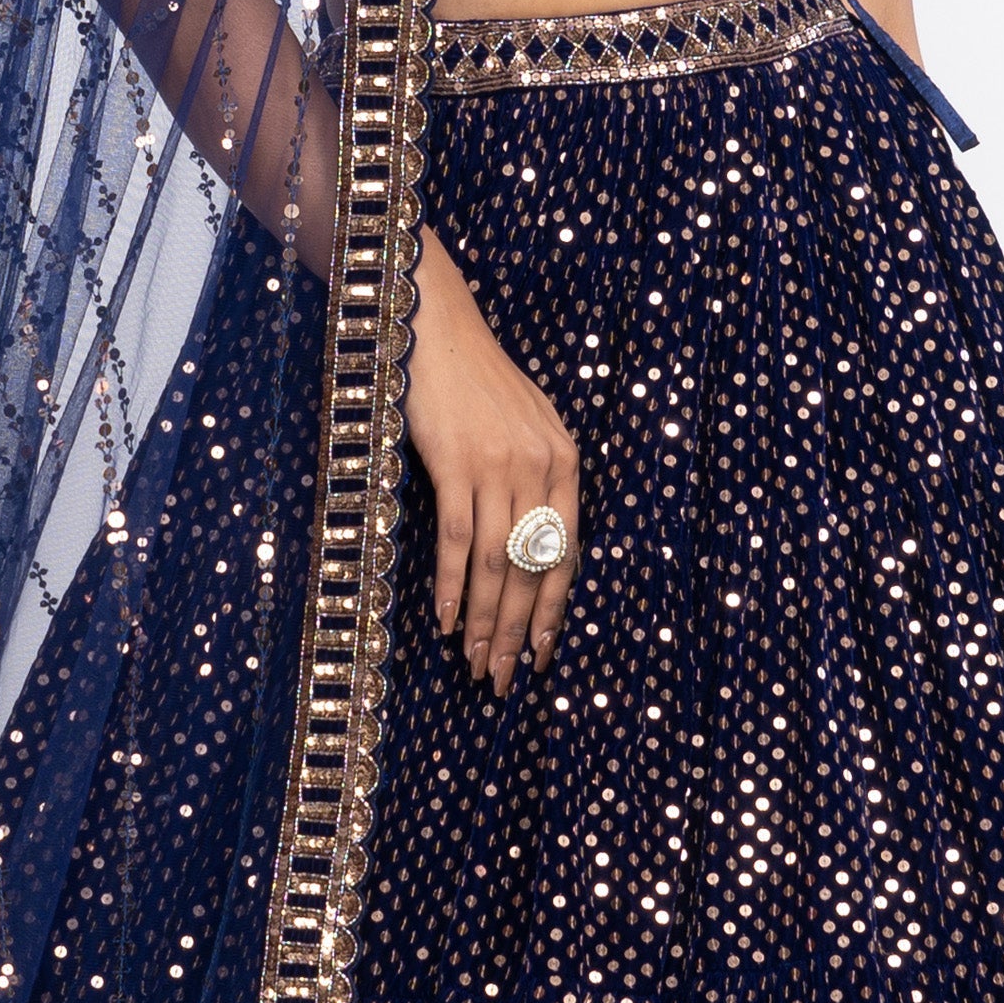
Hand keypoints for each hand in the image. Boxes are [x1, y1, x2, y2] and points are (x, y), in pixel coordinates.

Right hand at [404, 233, 578, 694]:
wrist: (438, 325)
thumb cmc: (478, 380)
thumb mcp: (527, 425)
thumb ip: (537, 480)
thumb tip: (532, 548)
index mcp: (565, 462)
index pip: (564, 554)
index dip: (552, 611)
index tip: (542, 654)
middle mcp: (540, 468)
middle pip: (531, 568)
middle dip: (518, 631)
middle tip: (504, 677)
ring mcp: (499, 466)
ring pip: (495, 564)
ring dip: (484, 621)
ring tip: (474, 663)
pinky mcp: (456, 462)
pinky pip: (457, 540)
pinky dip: (451, 586)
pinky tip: (445, 621)